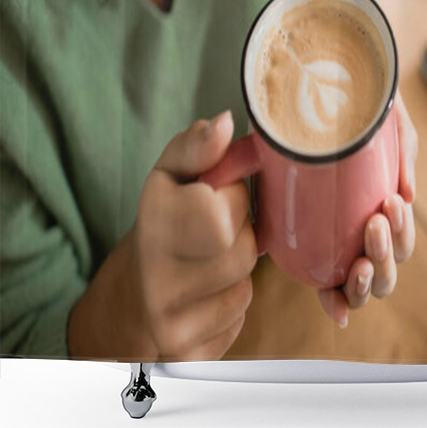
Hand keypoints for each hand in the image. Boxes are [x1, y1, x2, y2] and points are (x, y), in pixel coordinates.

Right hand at [132, 111, 257, 359]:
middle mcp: (157, 283)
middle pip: (243, 252)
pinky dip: (232, 301)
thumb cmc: (161, 222)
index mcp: (152, 228)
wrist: (129, 296)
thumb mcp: (169, 175)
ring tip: (209, 259)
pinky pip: (240, 319)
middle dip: (241, 234)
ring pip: (245, 286)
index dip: (234, 198)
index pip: (225, 211)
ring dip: (238, 269)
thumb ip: (197, 147)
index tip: (219, 194)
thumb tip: (225, 122)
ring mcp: (172, 326)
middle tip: (216, 228)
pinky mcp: (190, 355)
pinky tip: (208, 291)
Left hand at [317, 92, 417, 326]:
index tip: (394, 216)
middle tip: (377, 219)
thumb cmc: (364, 107)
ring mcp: (340, 236)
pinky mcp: (310, 237)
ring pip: (365, 278)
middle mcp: (363, 228)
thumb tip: (410, 193)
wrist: (334, 82)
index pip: (395, 244)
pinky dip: (335, 298)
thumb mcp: (391, 122)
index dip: (396, 250)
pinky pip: (324, 278)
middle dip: (386, 253)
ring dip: (371, 270)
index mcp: (382, 205)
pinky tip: (334, 306)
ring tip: (363, 240)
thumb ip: (404, 151)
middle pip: (385, 269)